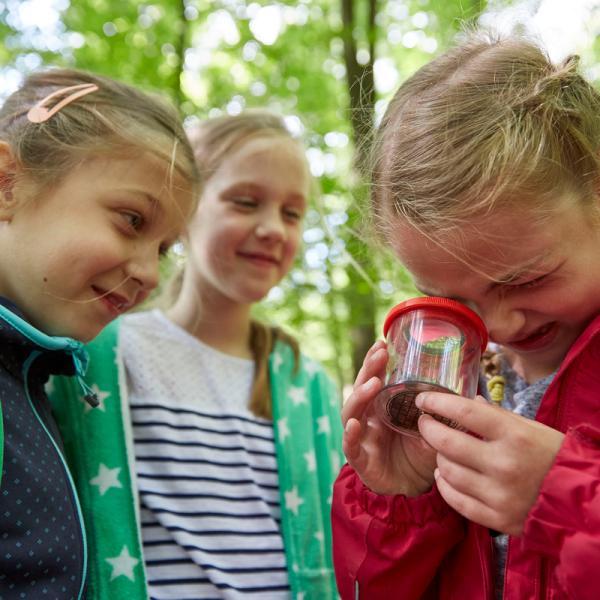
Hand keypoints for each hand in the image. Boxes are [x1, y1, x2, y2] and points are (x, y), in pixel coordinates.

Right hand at [342, 341, 436, 495]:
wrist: (415, 490)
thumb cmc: (422, 455)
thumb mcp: (435, 430)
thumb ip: (444, 415)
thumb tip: (470, 395)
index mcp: (383, 408)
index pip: (375, 380)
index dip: (376, 362)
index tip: (382, 343)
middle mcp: (369, 419)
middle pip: (362, 390)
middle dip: (368, 371)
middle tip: (379, 355)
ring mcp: (363, 438)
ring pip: (352, 413)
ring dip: (359, 396)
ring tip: (372, 384)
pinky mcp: (361, 460)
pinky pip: (350, 446)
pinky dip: (350, 436)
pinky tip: (355, 425)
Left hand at [416, 392, 564, 535]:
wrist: (582, 502)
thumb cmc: (554, 457)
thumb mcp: (531, 428)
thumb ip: (497, 415)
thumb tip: (469, 400)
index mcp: (515, 435)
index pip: (464, 412)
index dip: (437, 402)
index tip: (423, 400)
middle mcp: (505, 464)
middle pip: (448, 443)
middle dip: (428, 429)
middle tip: (424, 423)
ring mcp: (500, 494)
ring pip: (448, 472)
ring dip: (438, 458)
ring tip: (441, 451)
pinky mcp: (498, 519)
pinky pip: (456, 501)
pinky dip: (444, 485)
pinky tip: (444, 475)